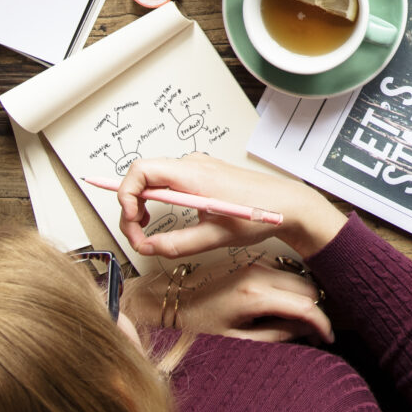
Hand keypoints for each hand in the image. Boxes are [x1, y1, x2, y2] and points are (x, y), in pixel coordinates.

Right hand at [116, 153, 347, 261]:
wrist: (287, 204)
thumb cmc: (259, 214)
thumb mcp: (215, 236)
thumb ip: (177, 244)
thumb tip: (148, 248)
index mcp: (192, 174)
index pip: (141, 170)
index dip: (125, 195)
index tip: (132, 222)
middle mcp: (191, 164)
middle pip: (142, 175)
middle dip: (131, 206)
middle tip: (137, 234)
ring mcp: (196, 166)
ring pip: (153, 178)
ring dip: (142, 203)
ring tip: (145, 229)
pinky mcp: (201, 173)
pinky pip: (167, 181)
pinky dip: (156, 199)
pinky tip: (160, 217)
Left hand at [125, 257, 332, 346]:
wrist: (165, 303)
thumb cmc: (192, 326)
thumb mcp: (235, 340)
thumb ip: (274, 335)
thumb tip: (302, 333)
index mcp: (254, 293)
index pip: (305, 306)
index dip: (322, 324)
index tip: (327, 338)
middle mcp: (257, 271)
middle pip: (307, 287)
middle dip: (317, 310)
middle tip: (317, 333)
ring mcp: (253, 263)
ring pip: (296, 277)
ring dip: (305, 298)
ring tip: (303, 323)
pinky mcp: (248, 262)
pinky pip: (282, 272)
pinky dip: (291, 288)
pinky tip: (286, 307)